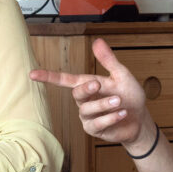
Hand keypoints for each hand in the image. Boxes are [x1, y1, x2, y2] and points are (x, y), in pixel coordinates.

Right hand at [30, 37, 155, 147]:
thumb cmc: (130, 96)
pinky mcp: (94, 130)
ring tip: (120, 102)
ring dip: (104, 104)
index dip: (48, 77)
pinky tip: (122, 113)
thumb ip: (108, 60)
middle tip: (99, 84)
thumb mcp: (122, 76)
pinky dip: (111, 117)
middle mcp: (84, 100)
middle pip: (76, 94)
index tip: (32, 73)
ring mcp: (87, 116)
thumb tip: (97, 41)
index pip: (64, 80)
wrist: (140, 120)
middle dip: (86, 89)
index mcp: (88, 84)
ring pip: (87, 110)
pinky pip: (97, 123)